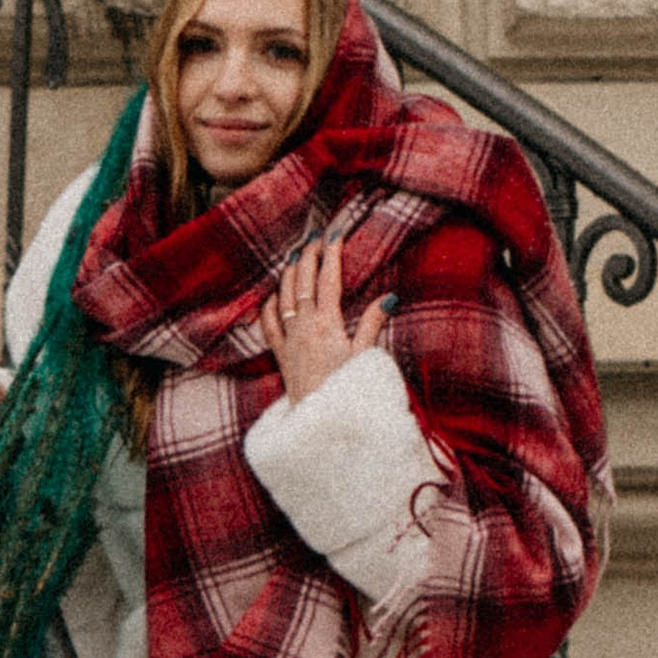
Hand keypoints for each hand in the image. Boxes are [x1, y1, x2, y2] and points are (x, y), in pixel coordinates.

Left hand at [258, 238, 391, 406]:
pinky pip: (269, 323)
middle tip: (315, 238)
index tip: (335, 235)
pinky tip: (274, 295)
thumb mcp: (365, 357)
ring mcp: (289, 339)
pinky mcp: (280, 355)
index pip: (328, 280)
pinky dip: (270, 304)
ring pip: (283, 296)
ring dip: (288, 273)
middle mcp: (304, 327)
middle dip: (308, 256)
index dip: (331, 255)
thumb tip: (389, 298)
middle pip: (302, 282)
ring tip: (295, 256)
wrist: (320, 422)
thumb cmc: (347, 391)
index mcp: (327, 324)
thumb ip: (373, 324)